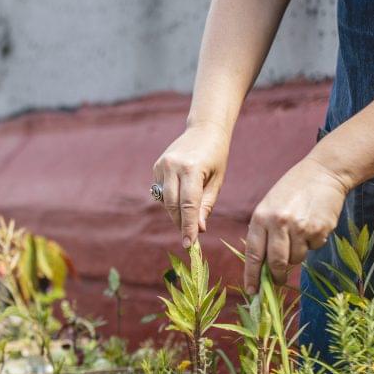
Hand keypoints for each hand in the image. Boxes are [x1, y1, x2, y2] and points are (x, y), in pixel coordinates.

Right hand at [153, 124, 229, 248]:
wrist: (204, 129)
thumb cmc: (216, 156)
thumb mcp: (217, 180)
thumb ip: (206, 205)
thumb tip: (199, 229)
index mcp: (191, 169)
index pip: (188, 205)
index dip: (189, 226)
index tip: (189, 244)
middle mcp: (173, 166)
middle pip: (173, 205)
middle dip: (181, 223)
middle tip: (190, 236)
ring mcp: (162, 165)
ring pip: (165, 201)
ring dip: (175, 213)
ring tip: (189, 216)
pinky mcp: (157, 166)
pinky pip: (161, 192)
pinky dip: (170, 200)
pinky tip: (181, 197)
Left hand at [244, 155, 349, 292]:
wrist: (324, 172)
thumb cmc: (293, 190)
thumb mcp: (269, 206)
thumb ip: (264, 232)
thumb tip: (263, 266)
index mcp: (261, 217)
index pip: (254, 254)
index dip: (252, 276)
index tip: (252, 291)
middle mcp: (279, 223)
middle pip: (276, 263)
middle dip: (276, 276)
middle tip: (277, 281)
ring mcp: (300, 227)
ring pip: (296, 258)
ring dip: (297, 254)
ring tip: (300, 234)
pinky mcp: (319, 229)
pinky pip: (313, 248)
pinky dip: (313, 242)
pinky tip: (313, 224)